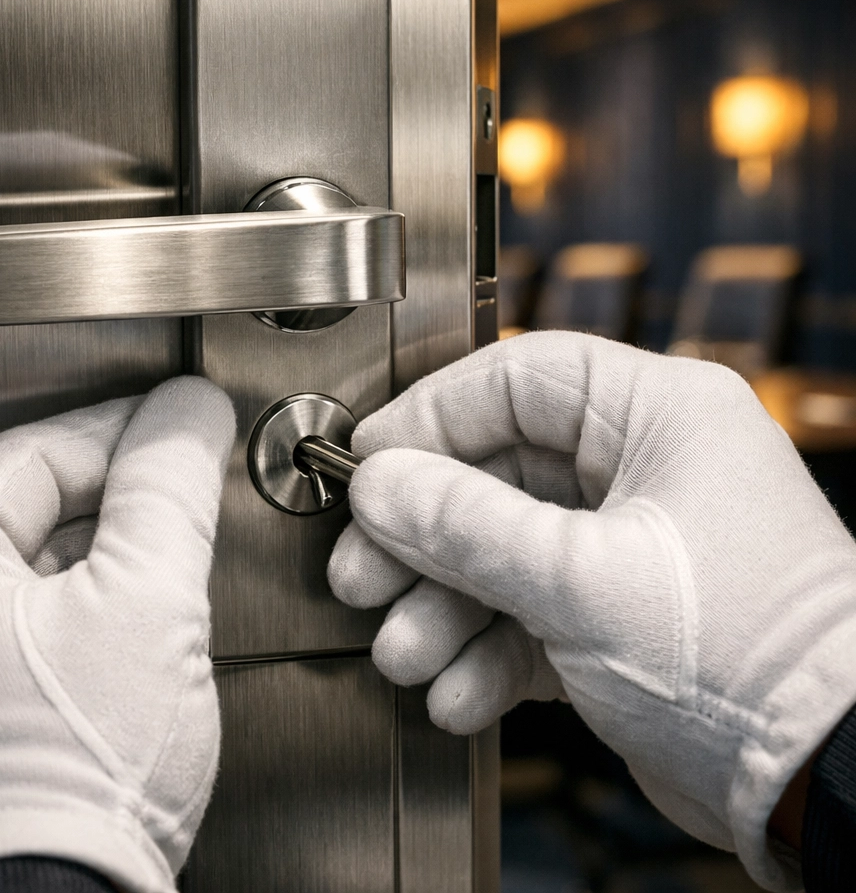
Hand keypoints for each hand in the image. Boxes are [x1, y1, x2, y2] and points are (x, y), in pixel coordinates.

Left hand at [0, 376, 234, 892]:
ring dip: (115, 565)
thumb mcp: (146, 600)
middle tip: (195, 510)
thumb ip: (169, 485)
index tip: (193, 431)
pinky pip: (28, 627)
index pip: (45, 447)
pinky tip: (133, 648)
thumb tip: (188, 409)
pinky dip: (88, 619)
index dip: (135, 433)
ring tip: (173, 587)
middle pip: (39, 507)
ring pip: (39, 568)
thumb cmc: (69, 778)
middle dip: (129, 505)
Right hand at [328, 331, 855, 890]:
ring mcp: (630, 545)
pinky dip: (486, 651)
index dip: (430, 418)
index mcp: (660, 416)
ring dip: (445, 606)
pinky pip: (528, 612)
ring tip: (406, 653)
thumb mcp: (581, 583)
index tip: (367, 463)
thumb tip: (378, 484)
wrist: (830, 791)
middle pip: (497, 473)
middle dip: (425, 538)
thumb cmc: (749, 663)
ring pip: (505, 550)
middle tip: (363, 575)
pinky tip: (459, 692)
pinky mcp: (620, 616)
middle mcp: (646, 469)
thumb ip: (464, 526)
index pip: (517, 380)